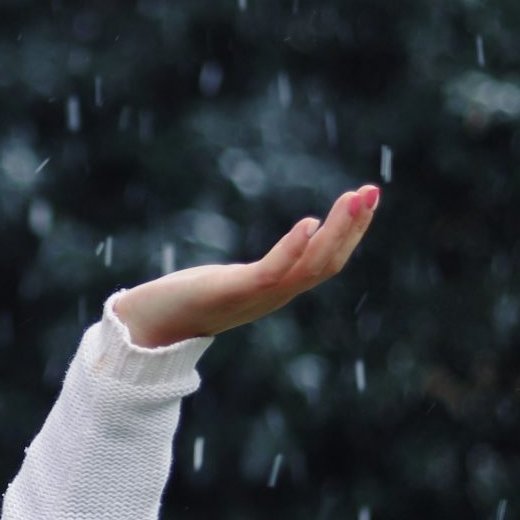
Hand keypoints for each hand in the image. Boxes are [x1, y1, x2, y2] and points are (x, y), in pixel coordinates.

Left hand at [112, 185, 380, 345]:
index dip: (350, 232)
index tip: (366, 198)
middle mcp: (274, 296)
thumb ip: (262, 268)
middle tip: (373, 191)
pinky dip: (294, 249)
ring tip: (355, 199)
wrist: (146, 328)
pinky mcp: (232, 293)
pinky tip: (309, 223)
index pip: (326, 261)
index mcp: (276, 290)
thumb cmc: (181, 301)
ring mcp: (256, 298)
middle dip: (354, 227)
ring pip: (311, 267)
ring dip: (337, 233)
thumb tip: (301, 236)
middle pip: (328, 263)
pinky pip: (273, 273)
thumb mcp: (230, 279)